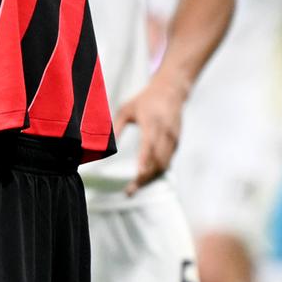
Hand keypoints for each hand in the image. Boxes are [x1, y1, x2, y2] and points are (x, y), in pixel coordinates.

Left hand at [113, 75, 187, 195]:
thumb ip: (116, 128)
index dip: (145, 159)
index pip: (149, 143)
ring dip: (150, 178)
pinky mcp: (177, 143)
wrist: (171, 90)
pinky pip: (167, 162)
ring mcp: (173, 138)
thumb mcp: (126, 110)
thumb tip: (105, 147)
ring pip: (164, 164)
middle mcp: (166, 132)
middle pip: (158, 160)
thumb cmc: (145, 100)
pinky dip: (156, 172)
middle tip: (129, 190)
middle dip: (145, 177)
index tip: (138, 172)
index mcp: (152, 121)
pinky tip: (144, 178)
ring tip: (134, 188)